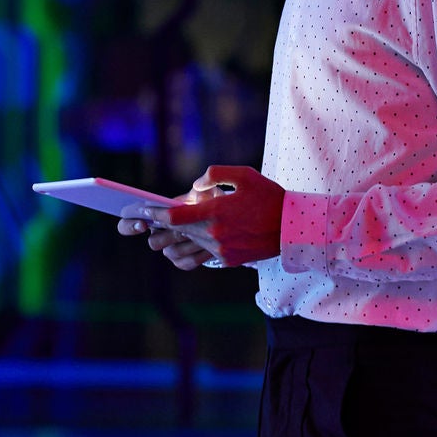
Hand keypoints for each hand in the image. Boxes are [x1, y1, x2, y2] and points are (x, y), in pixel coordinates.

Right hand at [119, 189, 215, 269]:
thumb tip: (197, 189)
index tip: (143, 224)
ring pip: (171, 252)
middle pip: (153, 242)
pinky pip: (185, 262)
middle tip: (184, 231)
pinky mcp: (183, 261)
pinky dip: (198, 254)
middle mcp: (158, 234)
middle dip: (170, 235)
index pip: (127, 221)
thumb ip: (199, 188)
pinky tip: (209, 247)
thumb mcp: (203, 191)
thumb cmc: (206, 202)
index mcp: (153, 215)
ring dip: (188, 243)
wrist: (220, 221)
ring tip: (205, 236)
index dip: (129, 225)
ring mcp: (169, 249)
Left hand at [122, 165, 283, 270]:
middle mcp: (214, 234)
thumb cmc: (269, 197)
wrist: (293, 227)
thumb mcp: (244, 175)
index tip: (143, 210)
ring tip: (161, 235)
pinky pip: (199, 258)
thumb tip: (194, 187)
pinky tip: (182, 246)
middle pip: (175, 234)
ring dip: (172, 241)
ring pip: (185, 248)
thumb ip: (214, 175)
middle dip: (158, 228)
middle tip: (144, 222)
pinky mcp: (227, 260)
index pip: (173, 216)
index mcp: (215, 212)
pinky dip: (188, 252)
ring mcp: (220, 250)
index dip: (154, 213)